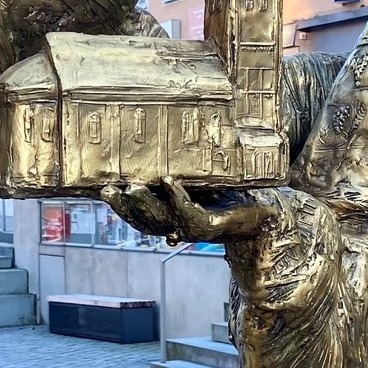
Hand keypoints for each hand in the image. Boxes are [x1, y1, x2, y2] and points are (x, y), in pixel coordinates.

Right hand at [100, 177, 274, 244]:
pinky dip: (177, 196)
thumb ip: (184, 168)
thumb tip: (161, 139)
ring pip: (161, 219)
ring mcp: (191, 228)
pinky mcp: (209, 227)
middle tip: (108, 190)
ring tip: (133, 187)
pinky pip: (188, 213)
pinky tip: (169, 180)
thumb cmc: (232, 193)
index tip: (102, 188)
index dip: (120, 205)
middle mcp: (177, 225)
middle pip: (143, 220)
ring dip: (146, 203)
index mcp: (170, 214)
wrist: (265, 214)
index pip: (138, 214)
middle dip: (124, 207)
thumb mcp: (203, 178)